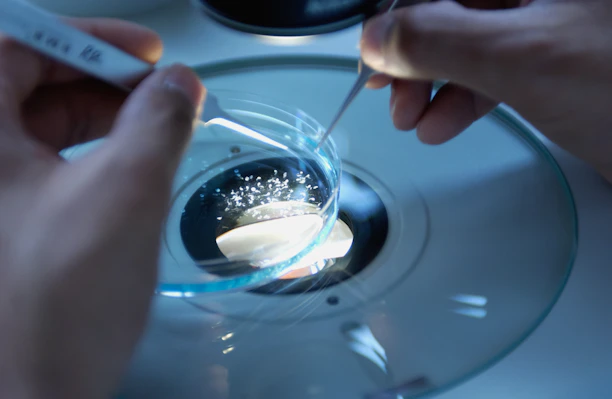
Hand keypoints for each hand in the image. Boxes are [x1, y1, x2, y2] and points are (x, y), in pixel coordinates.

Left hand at [0, 18, 204, 398]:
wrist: (32, 394)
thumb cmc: (61, 301)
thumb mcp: (125, 194)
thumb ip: (157, 123)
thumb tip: (180, 83)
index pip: (16, 45)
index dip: (88, 39)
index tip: (149, 55)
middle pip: (29, 82)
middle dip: (103, 83)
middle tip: (161, 98)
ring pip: (40, 125)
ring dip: (103, 120)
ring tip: (156, 135)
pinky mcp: (4, 221)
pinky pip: (45, 164)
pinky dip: (91, 155)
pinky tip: (129, 171)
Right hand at [361, 0, 611, 181]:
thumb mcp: (522, 58)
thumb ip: (437, 40)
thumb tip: (378, 37)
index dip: (402, 11)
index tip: (376, 49)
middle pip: (458, 6)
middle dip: (418, 55)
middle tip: (393, 93)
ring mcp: (557, 22)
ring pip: (476, 40)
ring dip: (437, 83)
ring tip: (415, 120)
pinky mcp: (561, 59)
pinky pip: (500, 67)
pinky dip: (468, 96)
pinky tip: (445, 123)